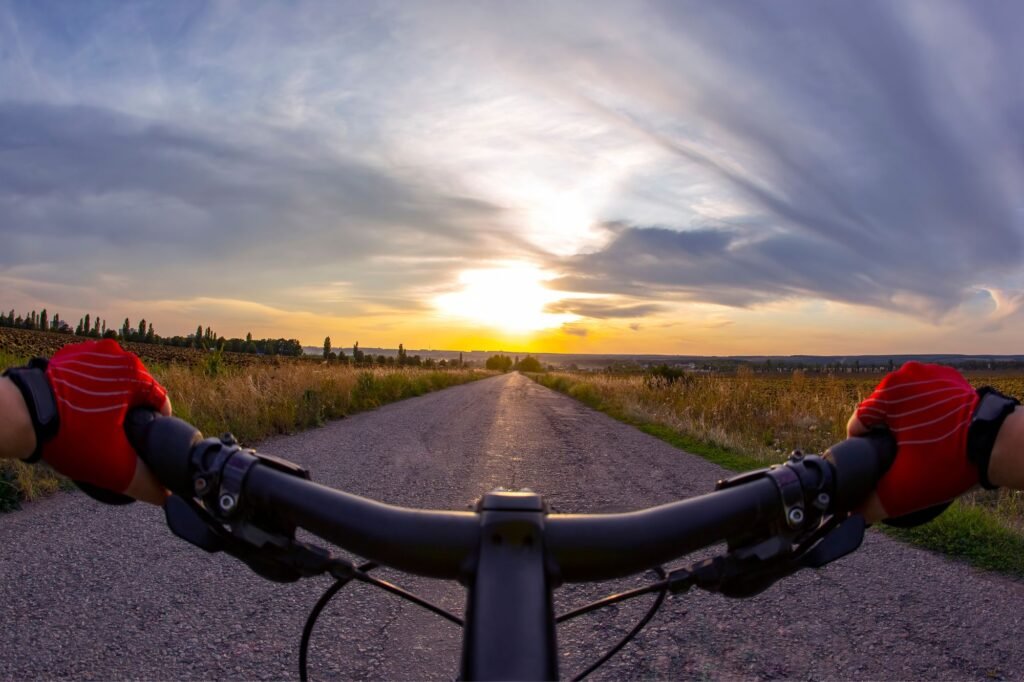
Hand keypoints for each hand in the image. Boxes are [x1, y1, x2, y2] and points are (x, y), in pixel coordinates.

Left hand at [42, 340, 170, 504]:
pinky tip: (78, 411)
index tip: (142, 443)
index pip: (162, 403)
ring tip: (94, 426)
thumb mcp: (113, 467)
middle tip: (115, 438)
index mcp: (136, 373)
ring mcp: (92, 352)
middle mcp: (118, 355)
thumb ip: (145, 483)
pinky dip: (89, 391)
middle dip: (130, 414)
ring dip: (111, 402)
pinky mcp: (69, 355)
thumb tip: (164, 493)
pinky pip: (91, 375)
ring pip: (114, 382)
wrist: (17, 416)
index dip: (156, 428)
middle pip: (137, 392)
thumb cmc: (67, 436)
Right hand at [847, 361, 977, 520]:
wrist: (1002, 445)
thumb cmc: (953, 461)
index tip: (883, 464)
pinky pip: (922, 398)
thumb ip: (873, 504)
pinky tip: (937, 433)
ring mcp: (927, 373)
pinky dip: (925, 414)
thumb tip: (854, 513)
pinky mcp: (946, 378)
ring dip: (905, 425)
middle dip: (888, 436)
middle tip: (906, 459)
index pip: (858, 424)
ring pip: (901, 405)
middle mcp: (904, 375)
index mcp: (887, 392)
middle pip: (880, 414)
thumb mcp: (906, 488)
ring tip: (923, 447)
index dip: (865, 449)